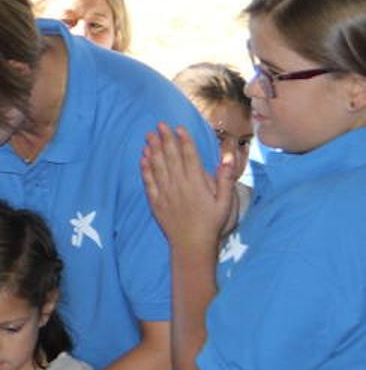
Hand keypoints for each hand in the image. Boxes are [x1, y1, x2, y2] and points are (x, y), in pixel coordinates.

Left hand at [141, 123, 233, 252]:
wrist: (191, 245)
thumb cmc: (211, 224)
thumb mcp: (226, 203)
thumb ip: (226, 179)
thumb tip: (227, 158)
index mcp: (196, 183)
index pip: (189, 156)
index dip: (184, 140)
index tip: (179, 127)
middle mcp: (179, 185)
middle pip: (171, 157)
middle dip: (165, 139)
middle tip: (159, 124)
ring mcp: (165, 193)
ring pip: (157, 166)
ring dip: (152, 149)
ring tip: (149, 135)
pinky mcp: (155, 202)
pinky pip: (148, 181)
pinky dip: (145, 168)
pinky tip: (143, 158)